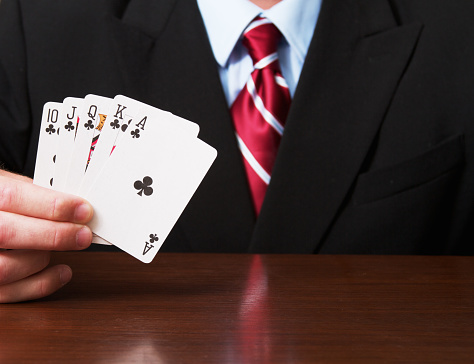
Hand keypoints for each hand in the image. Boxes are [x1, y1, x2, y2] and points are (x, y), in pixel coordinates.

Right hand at [0, 170, 92, 302]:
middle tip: (83, 234)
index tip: (83, 210)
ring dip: (43, 258)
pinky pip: (10, 292)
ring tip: (65, 248)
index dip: (51, 205)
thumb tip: (74, 207)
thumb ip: (34, 194)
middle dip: (54, 235)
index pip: (11, 197)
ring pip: (5, 267)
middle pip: (8, 233)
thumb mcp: (8, 186)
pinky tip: (62, 271)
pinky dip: (42, 284)